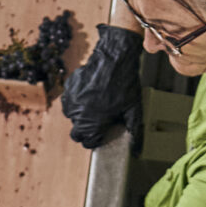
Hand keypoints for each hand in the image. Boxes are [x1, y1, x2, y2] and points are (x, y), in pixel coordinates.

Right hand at [60, 24, 143, 152]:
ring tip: (94, 108)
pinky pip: (68, 101)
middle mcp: (79, 113)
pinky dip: (76, 102)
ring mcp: (71, 100)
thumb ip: (134, 130)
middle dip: (85, 132)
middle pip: (76, 134)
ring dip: (80, 116)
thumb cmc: (125, 83)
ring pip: (71, 117)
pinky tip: (88, 96)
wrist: (114, 57)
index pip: (87, 142)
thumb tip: (137, 149)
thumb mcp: (134, 109)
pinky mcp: (69, 88)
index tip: (101, 136)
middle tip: (96, 125)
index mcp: (94, 122)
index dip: (95, 141)